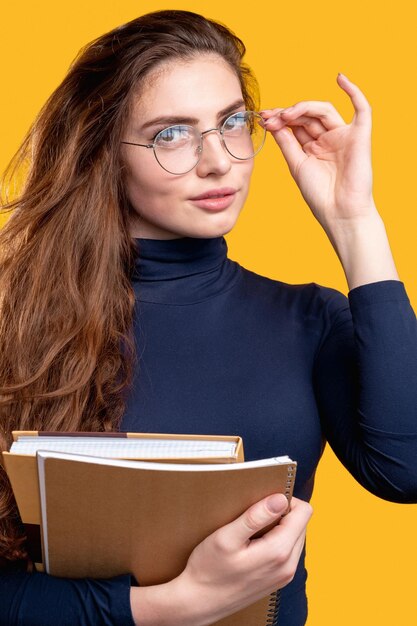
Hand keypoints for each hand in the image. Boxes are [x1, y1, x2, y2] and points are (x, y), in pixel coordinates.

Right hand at [171, 493, 311, 624]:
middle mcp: (288, 566)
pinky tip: (252, 544)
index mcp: (279, 552)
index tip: (263, 501)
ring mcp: (284, 575)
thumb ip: (255, 517)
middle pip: (301, 524)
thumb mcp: (226, 537)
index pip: (303, 512)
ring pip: (295, 537)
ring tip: (251, 530)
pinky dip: (275, 541)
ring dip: (279, 527)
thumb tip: (280, 499)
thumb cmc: (208, 569)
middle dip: (282, 513)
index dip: (285, 499)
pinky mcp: (278, 580)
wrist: (199, 602)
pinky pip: (288, 551)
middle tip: (254, 515)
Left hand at [260, 74, 376, 231]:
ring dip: (303, 108)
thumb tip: (272, 123)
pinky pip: (362, 108)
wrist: (338, 212)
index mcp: (313, 147)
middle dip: (287, 113)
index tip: (262, 118)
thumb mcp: (296, 165)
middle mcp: (328, 139)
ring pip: (324, 110)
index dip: (280, 118)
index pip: (296, 124)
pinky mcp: (359, 136)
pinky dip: (354, 91)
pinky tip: (340, 79)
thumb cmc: (319, 194)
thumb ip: (286, 142)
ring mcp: (344, 136)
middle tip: (270, 117)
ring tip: (286, 115)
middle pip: (307, 115)